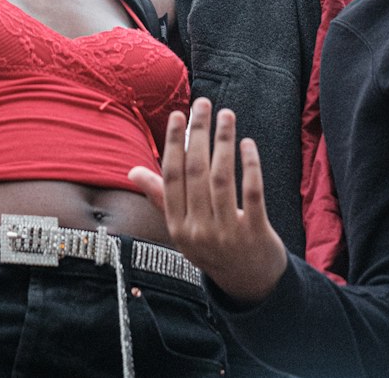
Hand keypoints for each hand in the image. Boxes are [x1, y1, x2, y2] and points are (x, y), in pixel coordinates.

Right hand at [129, 99, 286, 303]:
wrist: (249, 284)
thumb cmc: (212, 246)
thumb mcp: (182, 227)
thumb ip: (160, 196)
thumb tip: (132, 172)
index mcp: (177, 225)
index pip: (172, 176)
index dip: (174, 143)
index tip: (178, 115)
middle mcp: (198, 230)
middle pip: (196, 172)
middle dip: (198, 133)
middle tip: (202, 104)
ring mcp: (227, 233)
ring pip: (221, 178)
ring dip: (223, 141)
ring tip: (225, 115)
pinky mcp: (255, 234)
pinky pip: (251, 192)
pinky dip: (249, 165)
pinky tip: (247, 143)